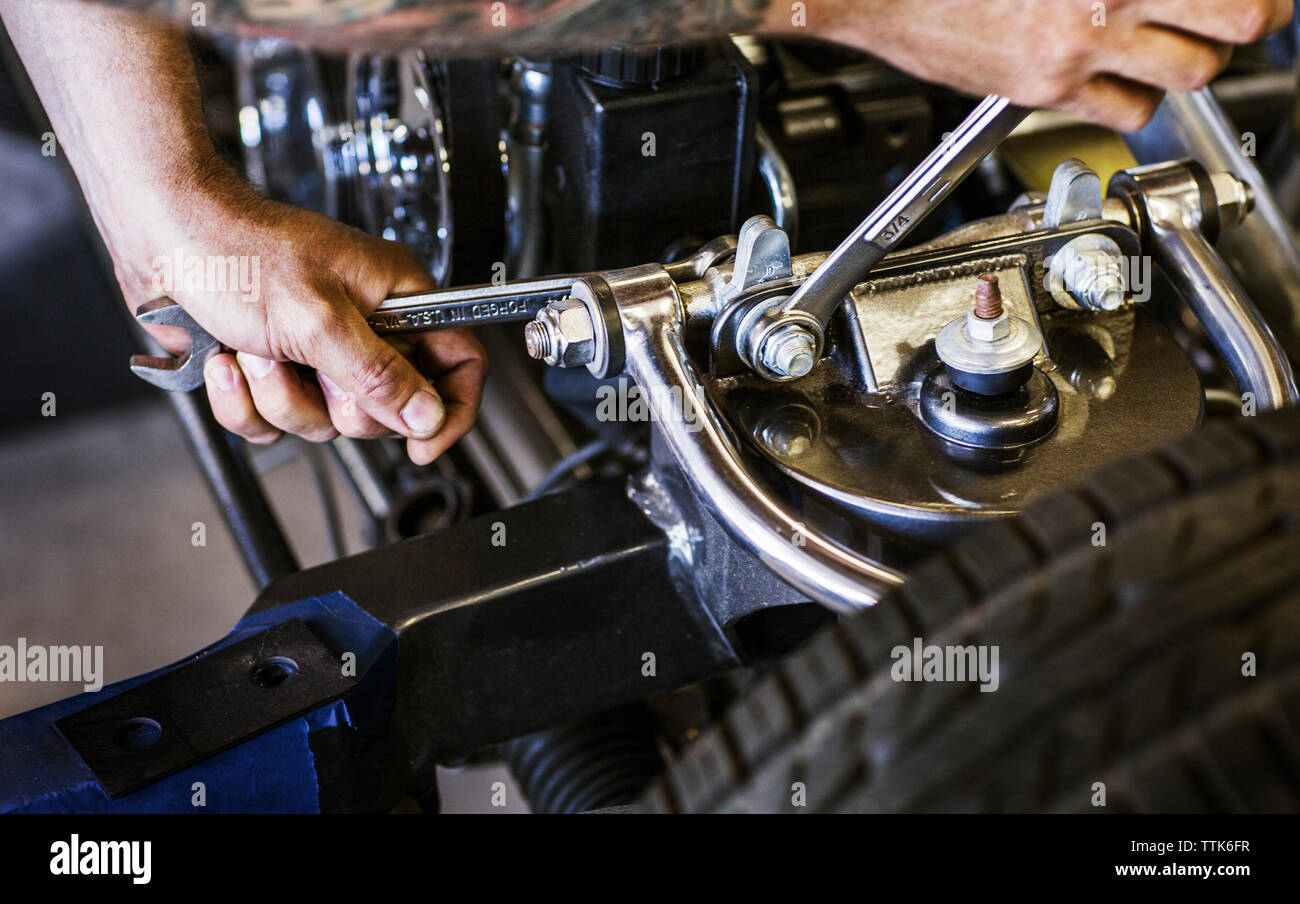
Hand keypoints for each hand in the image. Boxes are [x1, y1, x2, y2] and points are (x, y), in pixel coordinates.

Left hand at [118, 166, 484, 464]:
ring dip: (279, 398)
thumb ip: (379, 376)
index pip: (459, 362)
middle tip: (311, 368)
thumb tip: (427, 417)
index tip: (422, 444)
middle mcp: (366, 326)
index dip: (450, 409)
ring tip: (254, 352)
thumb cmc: (236, 249)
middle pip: (387, 409)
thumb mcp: (319, 320)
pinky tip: (227, 362)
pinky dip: (244, 404)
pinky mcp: (278, 369)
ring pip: (325, 422)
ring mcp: (321, 351)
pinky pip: (276, 422)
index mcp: (397, 298)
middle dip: (336, 403)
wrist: (160, 236)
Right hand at [792, 0, 1293, 130]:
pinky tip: (1116, 70)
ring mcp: (1075, 48)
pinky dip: (1135, 98)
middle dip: (1248, 20)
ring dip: (1193, 59)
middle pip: (1237, 23)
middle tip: (1242, 13)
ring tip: (1172, 41)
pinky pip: (1128, 111)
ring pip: (1191, 74)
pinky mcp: (1043, 89)